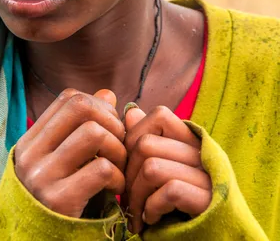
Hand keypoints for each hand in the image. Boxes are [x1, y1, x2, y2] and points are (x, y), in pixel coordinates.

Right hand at [15, 88, 125, 217]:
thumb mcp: (67, 161)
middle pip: (81, 108)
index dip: (97, 105)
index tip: (109, 126)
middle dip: (111, 121)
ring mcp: (42, 177)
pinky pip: (101, 169)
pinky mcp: (58, 201)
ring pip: (93, 133)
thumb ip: (84, 127)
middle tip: (120, 145)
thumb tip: (107, 94)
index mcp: (31, 141)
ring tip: (118, 167)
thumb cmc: (62, 199)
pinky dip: (118, 176)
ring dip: (117, 148)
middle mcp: (31, 154)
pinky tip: (116, 189)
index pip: (68, 98)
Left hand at [124, 105, 211, 232]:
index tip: (128, 165)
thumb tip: (130, 113)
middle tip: (127, 199)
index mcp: (193, 140)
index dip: (134, 136)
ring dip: (136, 196)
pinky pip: (169, 191)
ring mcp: (209, 176)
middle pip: (145, 144)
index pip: (159, 115)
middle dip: (127, 175)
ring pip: (152, 167)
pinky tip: (152, 220)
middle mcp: (203, 153)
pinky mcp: (210, 201)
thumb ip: (149, 142)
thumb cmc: (182, 205)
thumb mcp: (163, 170)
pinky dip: (152, 208)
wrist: (215, 238)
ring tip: (138, 213)